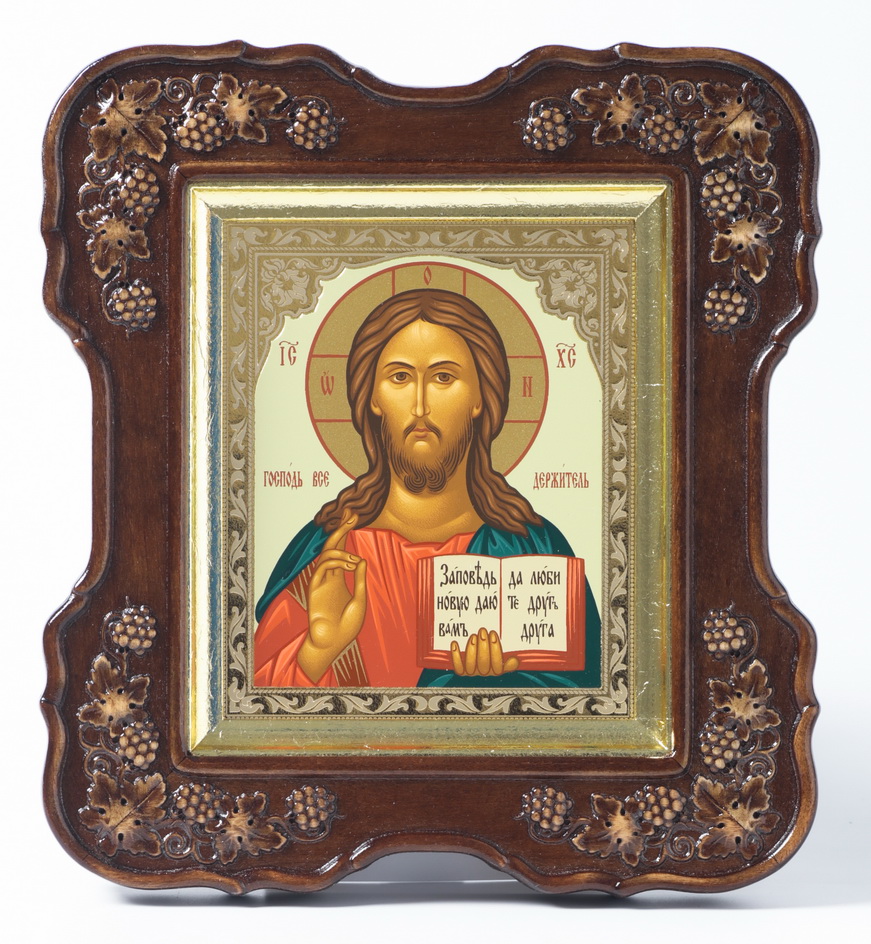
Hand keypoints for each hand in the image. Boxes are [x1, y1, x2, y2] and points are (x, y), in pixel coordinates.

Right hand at [298, 512, 366, 681]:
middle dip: (340, 528)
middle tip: (350, 512)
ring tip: (353, 559)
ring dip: (341, 549)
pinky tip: (349, 564)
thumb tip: (360, 559)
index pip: (341, 549)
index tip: (354, 517)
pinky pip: (322, 566)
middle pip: (332, 545)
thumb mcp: (359, 600)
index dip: (346, 533)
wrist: (332, 644)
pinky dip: (336, 561)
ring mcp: (321, 581)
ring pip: (326, 553)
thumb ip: (359, 580)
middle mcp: (329, 576)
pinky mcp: (314, 588)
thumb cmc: (346, 627)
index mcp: (339, 578)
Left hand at [450, 628, 519, 675]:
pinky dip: (455, 655)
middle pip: (483, 663)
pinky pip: (457, 666)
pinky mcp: (461, 671)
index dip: (495, 648)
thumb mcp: (502, 662)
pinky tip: (455, 644)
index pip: (497, 663)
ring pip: (471, 665)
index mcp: (495, 671)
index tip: (493, 634)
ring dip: (471, 649)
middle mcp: (484, 673)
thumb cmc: (491, 661)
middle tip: (482, 631)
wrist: (475, 672)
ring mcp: (472, 673)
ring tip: (473, 636)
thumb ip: (508, 663)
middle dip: (483, 645)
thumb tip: (514, 661)